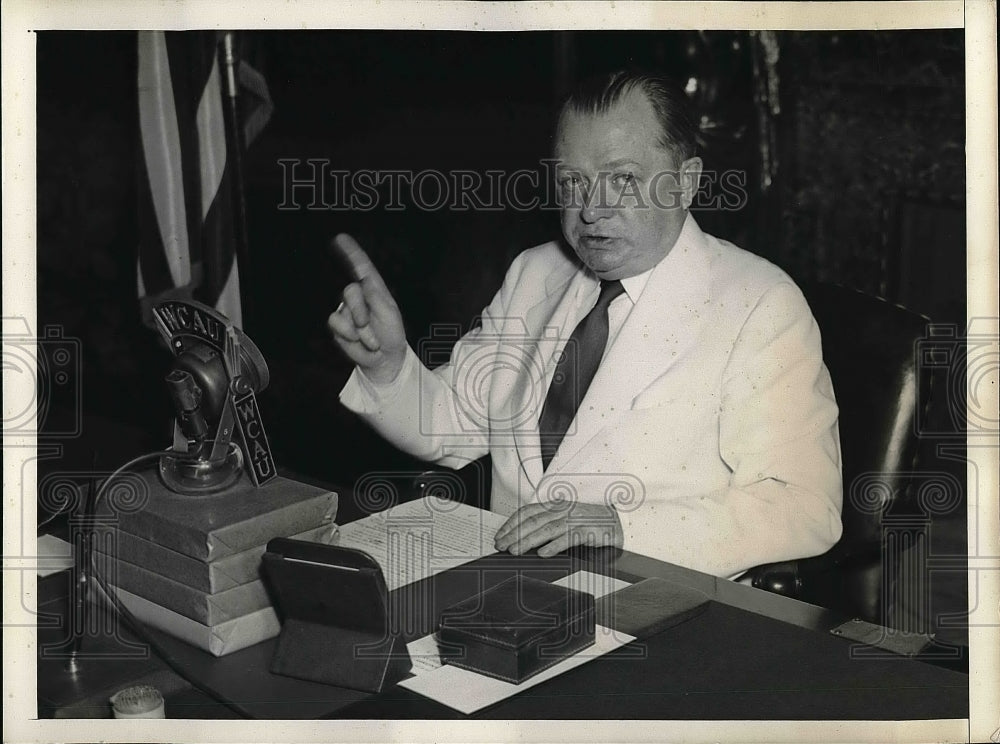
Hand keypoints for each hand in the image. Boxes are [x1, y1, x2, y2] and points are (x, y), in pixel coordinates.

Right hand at [327, 233, 407, 384]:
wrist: (384, 357)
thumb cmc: (391, 334)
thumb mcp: (390, 314)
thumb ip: (377, 297)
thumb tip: (364, 281)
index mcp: (374, 289)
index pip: (362, 267)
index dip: (351, 252)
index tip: (341, 238)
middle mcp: (359, 296)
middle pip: (350, 290)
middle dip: (360, 311)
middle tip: (369, 325)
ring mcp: (347, 310)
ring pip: (344, 310)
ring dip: (359, 329)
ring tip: (370, 338)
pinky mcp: (338, 325)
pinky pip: (336, 323)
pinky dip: (349, 334)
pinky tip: (358, 340)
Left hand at [494, 502, 622, 557]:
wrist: (619, 522)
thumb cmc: (591, 522)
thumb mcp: (566, 518)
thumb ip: (548, 523)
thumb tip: (524, 538)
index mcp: (556, 506)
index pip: (528, 511)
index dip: (512, 523)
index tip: (500, 535)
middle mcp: (563, 511)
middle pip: (533, 521)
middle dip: (514, 534)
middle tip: (501, 545)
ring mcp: (575, 519)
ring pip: (547, 529)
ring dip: (528, 540)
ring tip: (515, 550)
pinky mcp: (587, 531)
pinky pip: (568, 538)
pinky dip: (554, 546)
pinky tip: (543, 553)